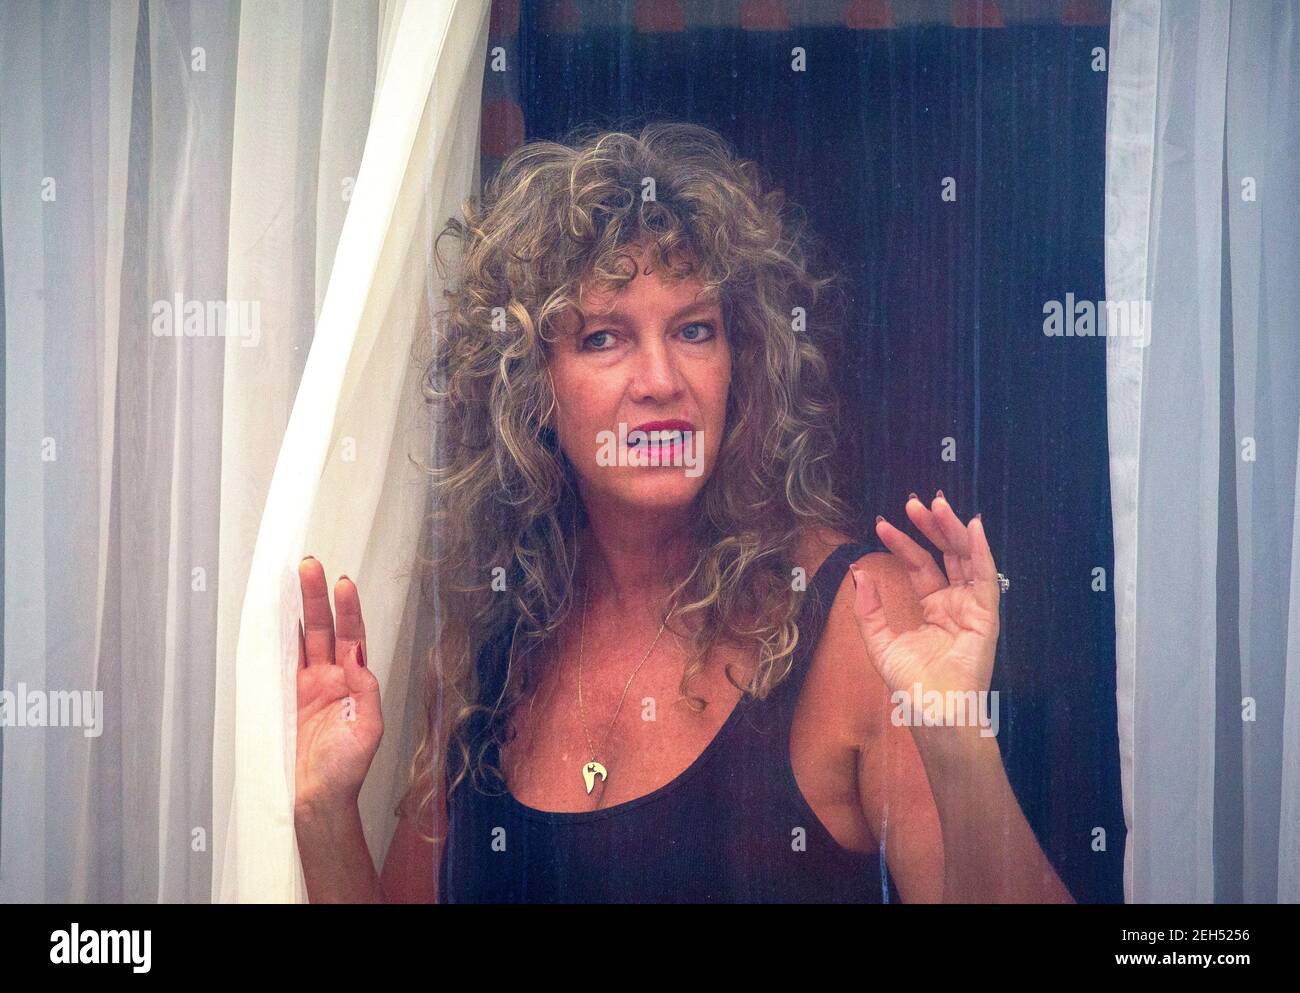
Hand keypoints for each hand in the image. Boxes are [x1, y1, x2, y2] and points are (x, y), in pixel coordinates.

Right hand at [295, 557, 382, 818]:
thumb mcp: (368, 729)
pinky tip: (270, 618)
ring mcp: (303, 686)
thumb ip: (365, 689)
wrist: (315, 800)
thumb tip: (357, 655)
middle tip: (310, 565)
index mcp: (353, 681)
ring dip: (295, 611)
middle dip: (317, 596)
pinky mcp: (281, 698)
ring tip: (289, 579)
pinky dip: (274, 639)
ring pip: (300, 638)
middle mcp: (329, 678)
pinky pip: (277, 662)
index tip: (343, 583)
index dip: (349, 609)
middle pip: (324, 627)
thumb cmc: (346, 769)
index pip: (353, 635)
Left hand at [849, 493, 1000, 698]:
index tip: (881, 524)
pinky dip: (981, 551)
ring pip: (966, 559)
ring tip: (936, 504)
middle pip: (946, 555)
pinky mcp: (986, 615)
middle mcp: (954, 603)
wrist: (931, 710)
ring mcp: (972, 607)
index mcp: (932, 608)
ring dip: (952, 530)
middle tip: (913, 502)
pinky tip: (972, 527)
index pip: (919, 566)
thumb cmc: (909, 684)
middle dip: (931, 527)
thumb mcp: (879, 642)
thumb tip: (858, 573)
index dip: (903, 543)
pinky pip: (986, 577)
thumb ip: (868, 609)